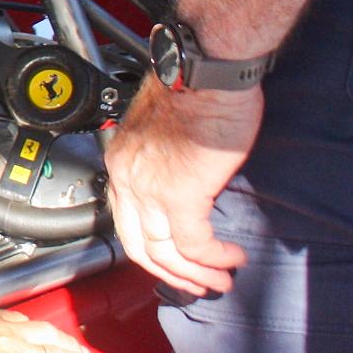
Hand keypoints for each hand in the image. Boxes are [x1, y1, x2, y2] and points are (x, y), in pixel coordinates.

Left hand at [104, 78, 258, 296]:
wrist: (204, 70)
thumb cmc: (192, 88)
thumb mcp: (164, 130)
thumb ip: (162, 162)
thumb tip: (180, 183)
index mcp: (121, 161)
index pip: (124, 220)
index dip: (149, 248)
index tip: (171, 260)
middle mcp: (127, 177)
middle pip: (139, 245)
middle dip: (170, 273)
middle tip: (198, 282)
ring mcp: (150, 188)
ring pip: (165, 252)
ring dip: (196, 274)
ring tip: (220, 279)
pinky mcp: (181, 194)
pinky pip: (193, 244)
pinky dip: (213, 258)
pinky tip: (231, 258)